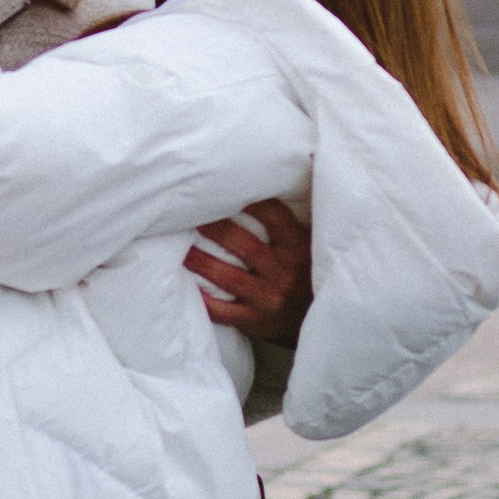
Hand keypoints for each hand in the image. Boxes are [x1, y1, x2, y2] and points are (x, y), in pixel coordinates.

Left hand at [187, 197, 311, 334]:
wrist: (317, 320)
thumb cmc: (306, 273)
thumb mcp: (310, 245)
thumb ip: (292, 221)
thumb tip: (275, 178)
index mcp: (298, 248)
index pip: (275, 218)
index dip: (251, 202)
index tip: (226, 187)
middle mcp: (284, 272)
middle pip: (246, 246)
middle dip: (216, 229)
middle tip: (190, 215)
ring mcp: (268, 298)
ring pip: (229, 278)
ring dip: (202, 262)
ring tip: (181, 248)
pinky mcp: (254, 320)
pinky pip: (223, 312)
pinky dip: (204, 301)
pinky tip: (186, 286)